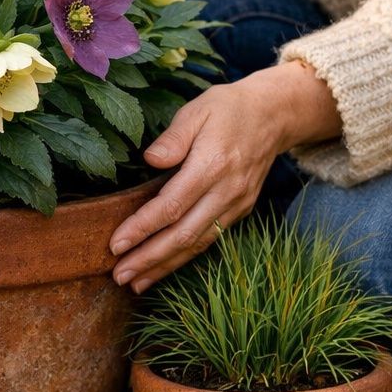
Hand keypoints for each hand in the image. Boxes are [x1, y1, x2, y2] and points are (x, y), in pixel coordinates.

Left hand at [109, 60, 340, 291]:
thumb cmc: (227, 109)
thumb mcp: (197, 110)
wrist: (274, 115)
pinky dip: (184, 257)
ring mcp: (236, 204)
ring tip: (135, 283)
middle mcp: (226, 191)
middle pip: (184, 233)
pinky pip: (209, 239)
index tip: (117, 244)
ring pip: (197, 243)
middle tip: (119, 275)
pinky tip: (162, 268)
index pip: (172, 204)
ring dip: (165, 266)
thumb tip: (151, 159)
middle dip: (149, 258)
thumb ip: (174, 137)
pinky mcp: (240, 211)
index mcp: (212, 164)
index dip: (143, 227)